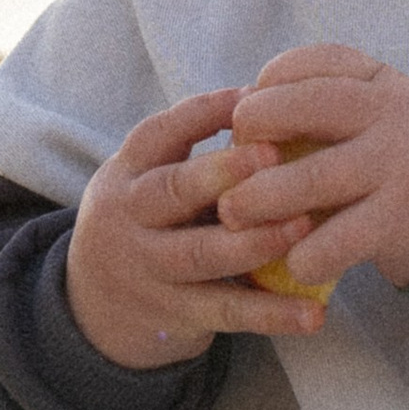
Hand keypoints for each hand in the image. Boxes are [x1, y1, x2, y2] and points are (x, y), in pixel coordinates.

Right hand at [64, 87, 334, 369]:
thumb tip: (269, 100)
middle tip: (275, 154)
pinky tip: (312, 314)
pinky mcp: (176, 314)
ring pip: (203, 254)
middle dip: (222, 172)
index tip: (251, 95)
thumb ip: (190, 150)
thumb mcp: (146, 180)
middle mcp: (130, 219)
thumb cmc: (147, 223)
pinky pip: (227, 312)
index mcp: (126, 174)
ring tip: (305, 226)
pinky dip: (272, 314)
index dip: (203, 113)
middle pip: (172, 191)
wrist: (95, 309)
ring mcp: (150, 270)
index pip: (158, 134)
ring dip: (256, 240)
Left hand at [222, 46, 408, 293]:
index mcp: (376, 80)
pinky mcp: (397, 222)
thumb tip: (242, 106)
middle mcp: (389, 114)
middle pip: (304, 110)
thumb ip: (320, 96)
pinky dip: (305, 255)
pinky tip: (292, 262)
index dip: (265, 88)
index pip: (310, 65)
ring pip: (311, 178)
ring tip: (234, 214)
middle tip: (222, 165)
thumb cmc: (397, 152)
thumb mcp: (375, 105)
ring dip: (261, 200)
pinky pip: (337, 241)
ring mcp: (395, 168)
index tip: (241, 117)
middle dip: (251, 134)